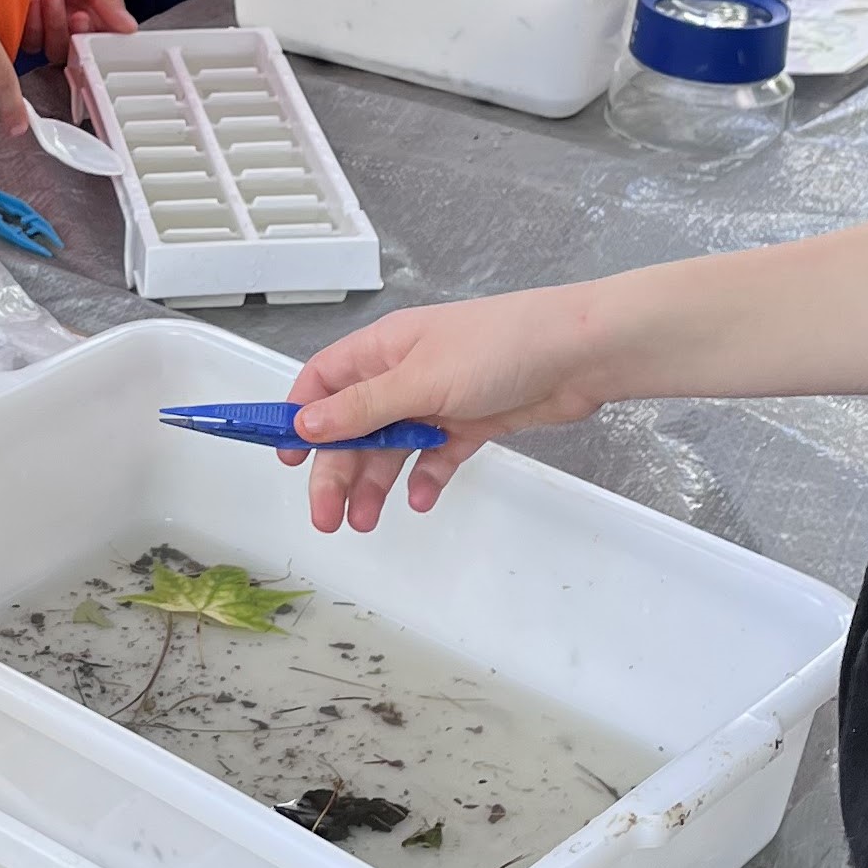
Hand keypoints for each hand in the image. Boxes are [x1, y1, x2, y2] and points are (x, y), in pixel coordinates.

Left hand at [27, 0, 136, 65]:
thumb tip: (129, 28)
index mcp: (91, 2)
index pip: (97, 38)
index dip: (92, 39)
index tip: (86, 20)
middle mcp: (67, 11)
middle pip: (68, 48)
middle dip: (66, 32)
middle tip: (67, 6)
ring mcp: (40, 12)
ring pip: (44, 46)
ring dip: (46, 28)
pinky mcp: (16, 9)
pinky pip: (19, 35)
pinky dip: (25, 26)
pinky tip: (29, 1)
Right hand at [281, 285, 610, 532]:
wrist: (580, 355)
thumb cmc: (500, 347)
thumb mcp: (420, 379)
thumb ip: (362, 408)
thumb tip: (305, 424)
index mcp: (384, 348)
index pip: (323, 380)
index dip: (300, 417)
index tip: (287, 459)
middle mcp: (406, 373)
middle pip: (354, 425)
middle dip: (336, 470)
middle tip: (326, 516)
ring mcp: (439, 399)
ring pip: (393, 447)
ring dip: (376, 483)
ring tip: (365, 520)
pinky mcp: (472, 423)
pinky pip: (436, 456)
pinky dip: (426, 477)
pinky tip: (422, 498)